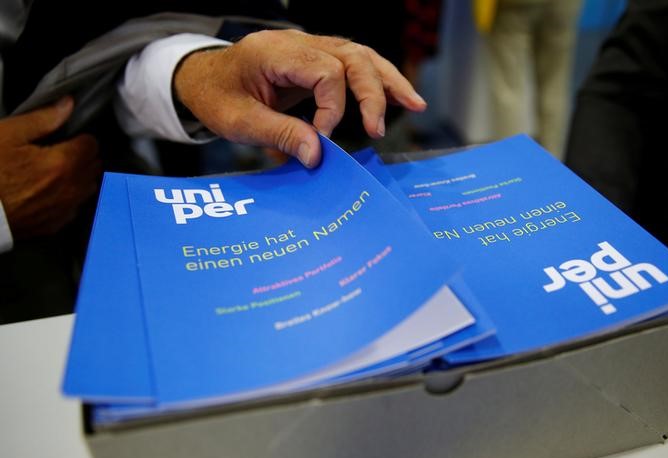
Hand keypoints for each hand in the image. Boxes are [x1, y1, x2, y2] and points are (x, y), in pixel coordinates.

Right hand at [0, 97, 100, 239]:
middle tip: (60, 150)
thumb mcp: (9, 135)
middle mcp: (71, 190)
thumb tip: (68, 104)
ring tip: (56, 170)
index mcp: (63, 164)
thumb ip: (43, 120)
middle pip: (93, 167)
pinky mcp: (54, 225)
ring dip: (79, 177)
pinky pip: (74, 207)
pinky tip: (50, 190)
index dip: (80, 137)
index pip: (92, 145)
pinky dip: (69, 196)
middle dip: (83, 156)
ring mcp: (64, 210)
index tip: (67, 136)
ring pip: (88, 188)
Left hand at [173, 29, 427, 167]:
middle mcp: (298, 43)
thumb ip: (279, 135)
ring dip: (387, 82)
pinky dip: (378, 81)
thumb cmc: (216, 97)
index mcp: (274, 52)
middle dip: (371, 94)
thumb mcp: (238, 122)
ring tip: (415, 105)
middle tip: (377, 130)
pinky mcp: (318, 60)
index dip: (332, 109)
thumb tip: (318, 156)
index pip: (325, 71)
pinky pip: (355, 64)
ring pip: (361, 56)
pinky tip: (399, 96)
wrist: (204, 78)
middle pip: (352, 57)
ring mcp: (311, 48)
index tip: (321, 139)